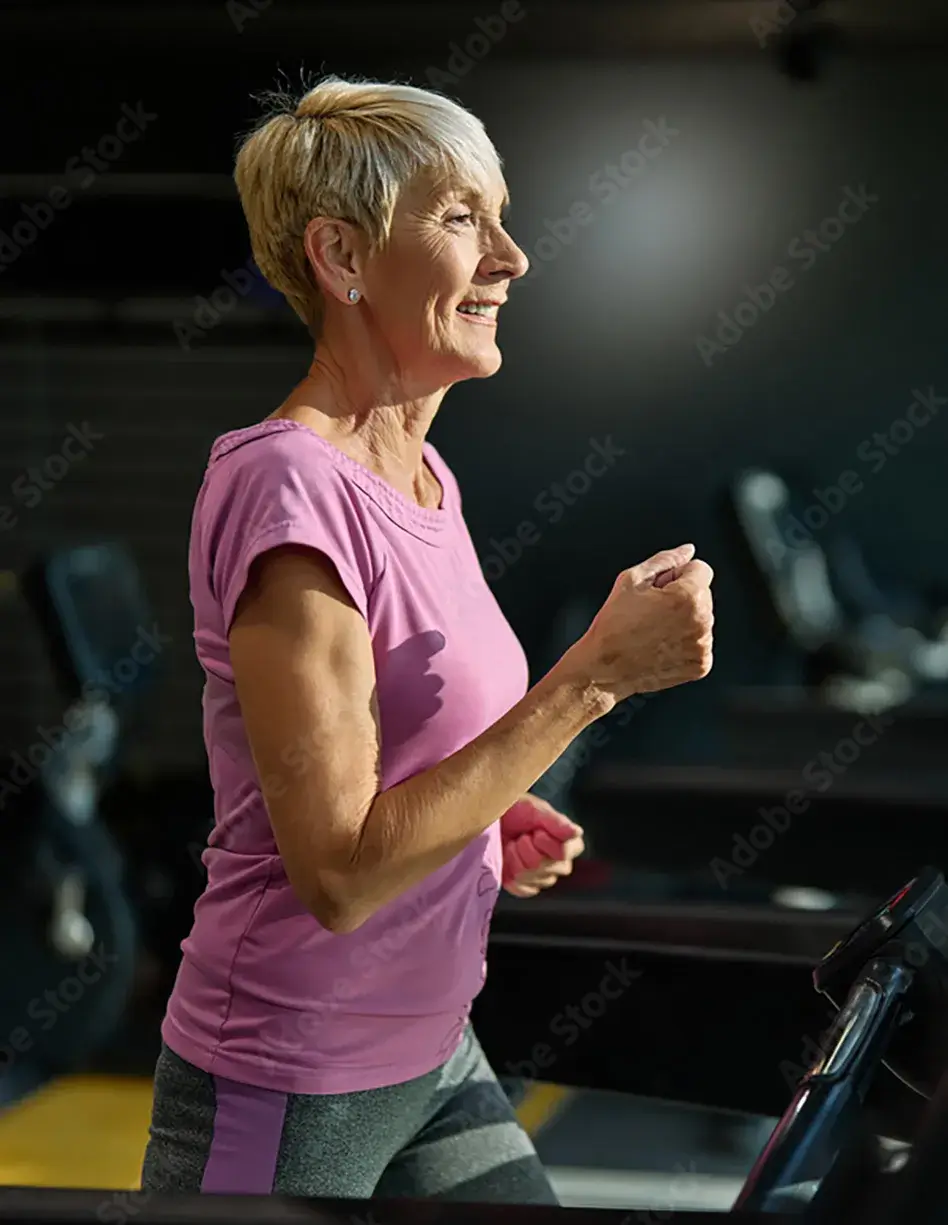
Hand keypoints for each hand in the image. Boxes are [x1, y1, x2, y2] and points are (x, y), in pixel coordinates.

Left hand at [500, 794, 584, 897]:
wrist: (496, 820)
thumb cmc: (518, 811)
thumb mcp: (535, 810)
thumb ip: (556, 822)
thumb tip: (576, 832)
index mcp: (571, 844)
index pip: (562, 853)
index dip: (542, 840)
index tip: (535, 830)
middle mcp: (562, 865)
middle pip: (541, 866)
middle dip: (525, 848)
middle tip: (521, 837)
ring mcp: (545, 879)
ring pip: (527, 876)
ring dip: (514, 857)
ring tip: (514, 845)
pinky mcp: (528, 888)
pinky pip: (521, 889)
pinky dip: (510, 874)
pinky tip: (509, 861)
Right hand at [561, 543, 713, 704]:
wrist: (604, 669)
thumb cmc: (613, 626)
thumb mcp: (631, 581)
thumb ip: (664, 560)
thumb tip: (686, 551)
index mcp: (688, 597)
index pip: (701, 568)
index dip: (678, 574)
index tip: (660, 588)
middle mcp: (702, 622)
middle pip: (704, 593)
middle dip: (683, 596)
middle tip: (653, 610)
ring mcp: (703, 646)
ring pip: (703, 618)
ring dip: (685, 619)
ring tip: (655, 629)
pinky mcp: (700, 664)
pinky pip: (701, 642)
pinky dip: (685, 642)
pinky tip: (662, 645)